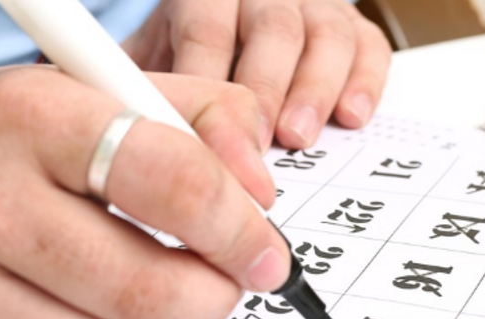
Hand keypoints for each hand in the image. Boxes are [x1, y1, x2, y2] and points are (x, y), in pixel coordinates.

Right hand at [0, 66, 288, 318]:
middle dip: (213, 297)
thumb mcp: (96, 92)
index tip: (265, 252)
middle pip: (145, 288)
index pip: (171, 181)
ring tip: (177, 309)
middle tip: (225, 284)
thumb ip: (199, 117)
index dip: (239, 229)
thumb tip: (259, 193)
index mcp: (28, 115)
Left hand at [123, 0, 391, 149]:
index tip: (203, 128)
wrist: (225, 33)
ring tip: (299, 136)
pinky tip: (352, 117)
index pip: (207, 26)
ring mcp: (313, 8)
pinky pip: (369, 48)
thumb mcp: (152, 62)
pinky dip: (365, 82)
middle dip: (265, 87)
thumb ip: (137, 87)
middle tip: (259, 140)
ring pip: (325, 33)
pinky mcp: (353, 31)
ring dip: (314, 88)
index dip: (207, 76)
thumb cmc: (185, 59)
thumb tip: (115, 129)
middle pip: (272, 28)